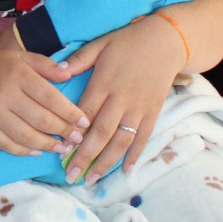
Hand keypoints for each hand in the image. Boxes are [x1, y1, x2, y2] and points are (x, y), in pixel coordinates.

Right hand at [0, 45, 89, 155]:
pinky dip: (24, 151)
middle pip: (41, 119)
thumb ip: (46, 65)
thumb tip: (69, 75)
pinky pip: (5, 144)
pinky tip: (37, 151)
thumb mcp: (21, 57)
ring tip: (61, 148)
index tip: (84, 123)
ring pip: (25, 135)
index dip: (70, 113)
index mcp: (18, 74)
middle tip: (77, 140)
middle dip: (63, 132)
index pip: (50, 98)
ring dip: (47, 145)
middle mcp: (5, 93)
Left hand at [61, 18, 187, 182]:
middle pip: (101, 133)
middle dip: (85, 156)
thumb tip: (56, 72)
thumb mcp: (99, 44)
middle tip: (71, 176)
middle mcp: (121, 98)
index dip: (72, 133)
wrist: (165, 41)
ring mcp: (139, 108)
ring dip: (106, 162)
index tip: (60, 150)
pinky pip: (143, 138)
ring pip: (122, 141)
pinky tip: (125, 172)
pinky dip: (135, 156)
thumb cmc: (127, 42)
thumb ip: (78, 60)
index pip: (84, 113)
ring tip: (91, 180)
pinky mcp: (153, 112)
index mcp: (104, 82)